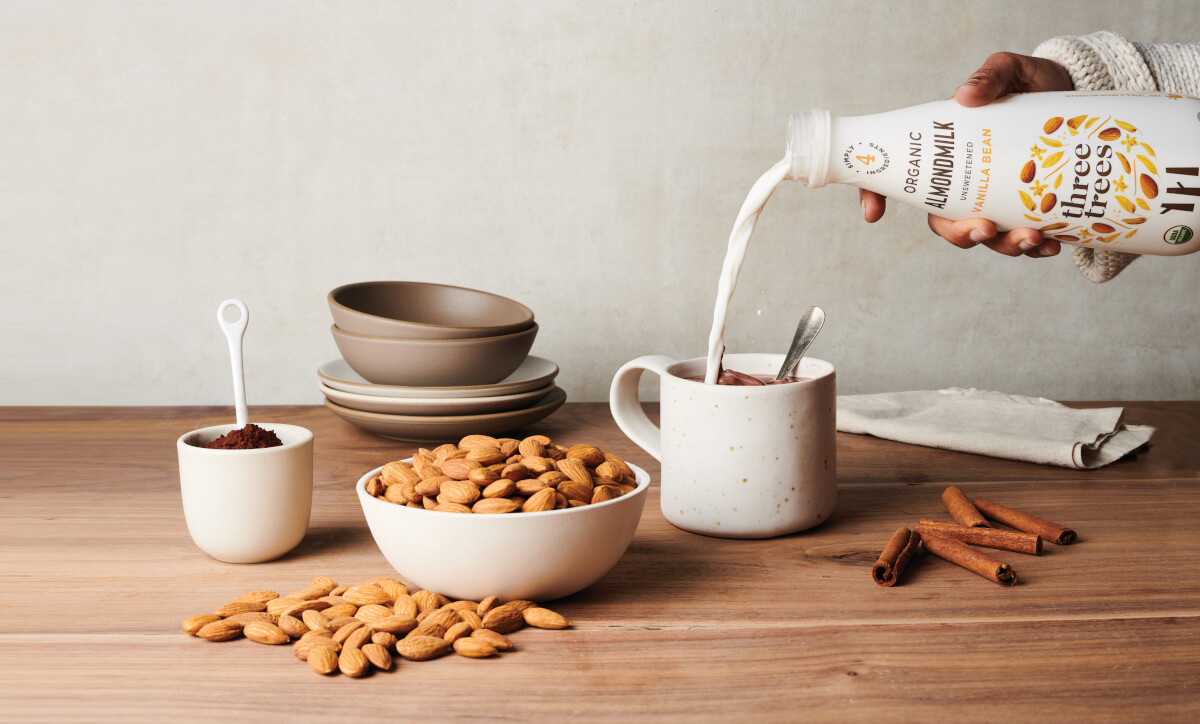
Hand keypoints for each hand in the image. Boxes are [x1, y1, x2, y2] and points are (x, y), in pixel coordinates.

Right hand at [861, 52, 1073, 257]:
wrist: (1071, 90)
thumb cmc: (1029, 82)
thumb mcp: (1009, 70)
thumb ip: (990, 76)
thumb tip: (964, 95)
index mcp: (945, 150)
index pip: (897, 175)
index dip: (875, 195)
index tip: (873, 214)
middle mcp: (962, 180)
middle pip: (943, 220)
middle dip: (960, 234)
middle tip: (985, 229)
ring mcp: (993, 197)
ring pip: (983, 235)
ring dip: (1003, 246)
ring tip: (1032, 238)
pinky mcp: (1024, 206)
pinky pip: (1022, 237)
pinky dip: (1035, 247)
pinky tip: (1051, 245)